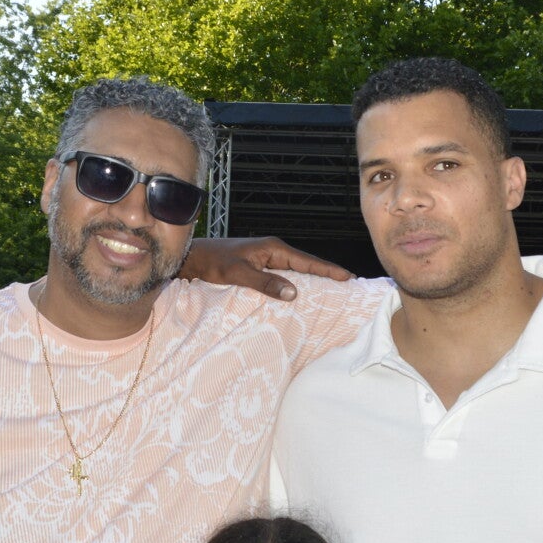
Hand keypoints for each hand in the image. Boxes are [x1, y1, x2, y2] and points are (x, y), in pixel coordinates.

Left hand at [177, 237, 352, 300]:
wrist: (193, 257)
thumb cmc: (213, 262)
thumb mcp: (238, 273)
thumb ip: (265, 282)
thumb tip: (294, 293)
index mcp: (273, 249)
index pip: (308, 261)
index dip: (329, 270)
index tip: (349, 278)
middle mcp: (274, 251)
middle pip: (307, 265)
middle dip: (327, 275)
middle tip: (349, 287)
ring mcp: (267, 259)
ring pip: (297, 271)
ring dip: (313, 280)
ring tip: (333, 292)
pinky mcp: (261, 267)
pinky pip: (286, 276)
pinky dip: (298, 284)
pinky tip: (303, 294)